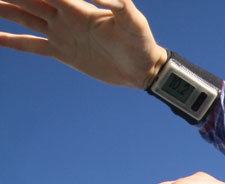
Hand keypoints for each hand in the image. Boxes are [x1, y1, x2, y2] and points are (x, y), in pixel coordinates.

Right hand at [0, 0, 166, 88]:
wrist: (143, 68)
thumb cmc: (141, 41)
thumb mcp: (133, 20)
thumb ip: (119, 4)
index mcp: (77, 7)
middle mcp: (64, 16)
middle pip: (30, 0)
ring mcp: (61, 34)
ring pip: (25, 18)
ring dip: (5, 11)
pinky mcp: (62, 52)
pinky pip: (32, 46)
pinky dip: (12, 42)